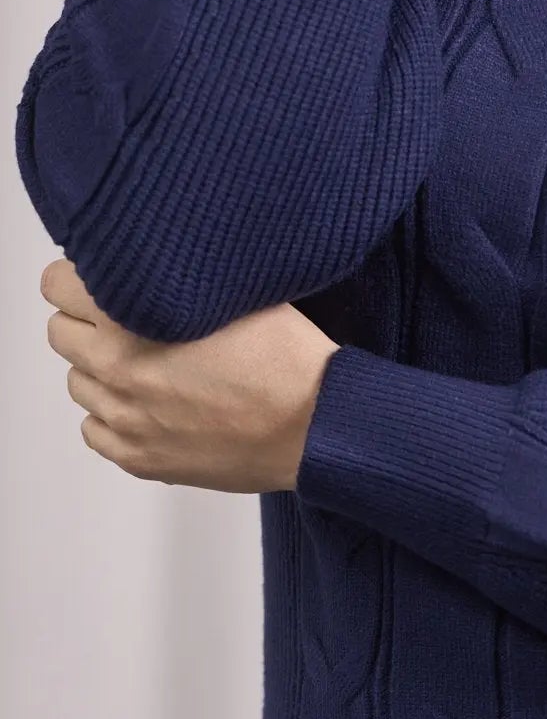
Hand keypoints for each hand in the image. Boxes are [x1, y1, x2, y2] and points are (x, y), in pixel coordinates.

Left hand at [39, 257, 339, 494]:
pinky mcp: (139, 458)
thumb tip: (153, 260)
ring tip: (149, 365)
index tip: (108, 280)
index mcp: (131, 317)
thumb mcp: (236, 289)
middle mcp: (116, 368)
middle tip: (129, 321)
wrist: (315, 424)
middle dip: (89, 322)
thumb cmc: (287, 356)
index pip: (57, 284)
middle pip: (61, 333)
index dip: (83, 277)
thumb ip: (179, 274)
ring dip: (102, 370)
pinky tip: (151, 404)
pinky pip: (95, 431)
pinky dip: (114, 416)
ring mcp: (124, 418)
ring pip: (77, 383)